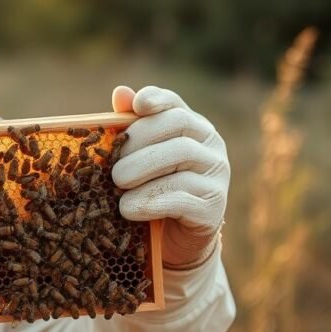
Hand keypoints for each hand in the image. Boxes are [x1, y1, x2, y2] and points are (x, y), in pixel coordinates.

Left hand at [111, 86, 228, 269]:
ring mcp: (217, 175)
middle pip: (177, 125)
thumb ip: (130, 128)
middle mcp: (211, 146)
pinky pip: (180, 197)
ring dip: (141, 171)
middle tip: (113, 164)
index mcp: (192, 127)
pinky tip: (128, 208)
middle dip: (139, 141)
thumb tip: (121, 92)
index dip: (157, 99)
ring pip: (179, 159)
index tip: (138, 105)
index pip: (176, 103)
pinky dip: (149, 201)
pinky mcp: (213, 207)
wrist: (174, 240)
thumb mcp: (139, 159)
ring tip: (117, 185)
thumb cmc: (152, 189)